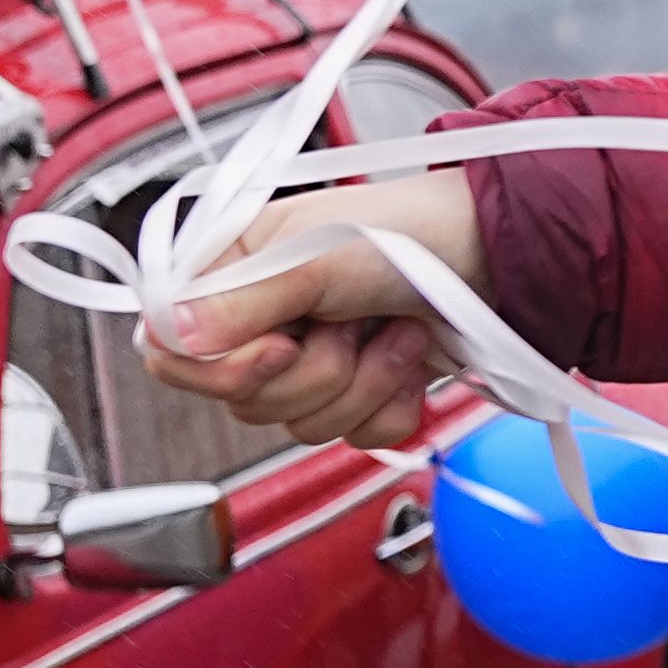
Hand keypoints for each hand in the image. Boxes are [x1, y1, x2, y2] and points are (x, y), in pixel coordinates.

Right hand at [135, 172, 488, 451]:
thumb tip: (172, 337)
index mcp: (230, 279)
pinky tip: (409, 358)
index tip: (281, 345)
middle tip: (351, 318)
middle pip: (246, 401)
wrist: (495, 254)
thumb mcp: (315, 254)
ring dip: (364, 379)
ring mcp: (314, 362)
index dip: (225, 369)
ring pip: (302, 424)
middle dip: (316, 368)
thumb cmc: (408, 230)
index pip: (173, 355)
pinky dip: (392, 402)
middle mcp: (264, 324)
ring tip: (392, 326)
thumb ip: (240, 299)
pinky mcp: (362, 392)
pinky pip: (356, 437)